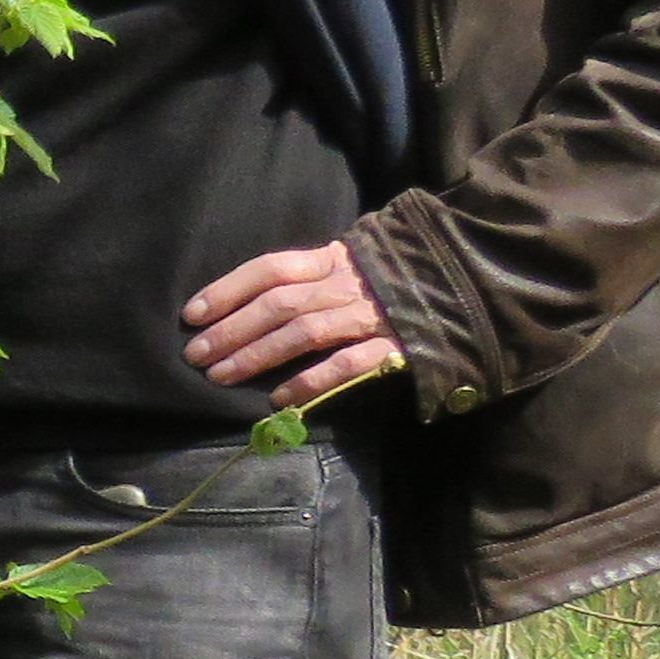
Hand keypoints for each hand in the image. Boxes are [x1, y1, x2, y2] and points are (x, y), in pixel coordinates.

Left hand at [182, 241, 405, 408]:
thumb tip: (247, 301)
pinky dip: (310, 381)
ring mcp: (372, 314)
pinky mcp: (397, 347)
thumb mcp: (352, 265)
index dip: (227, 289)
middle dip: (232, 329)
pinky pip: (346, 365)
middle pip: (279, 303)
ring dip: (258, 354)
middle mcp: (348, 283)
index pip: (270, 268)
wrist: (469, 289)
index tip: (191, 314)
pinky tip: (279, 399)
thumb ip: (311, 276)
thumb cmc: (396, 282)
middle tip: (195, 355)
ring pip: (305, 332)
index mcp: (333, 259)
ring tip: (221, 376)